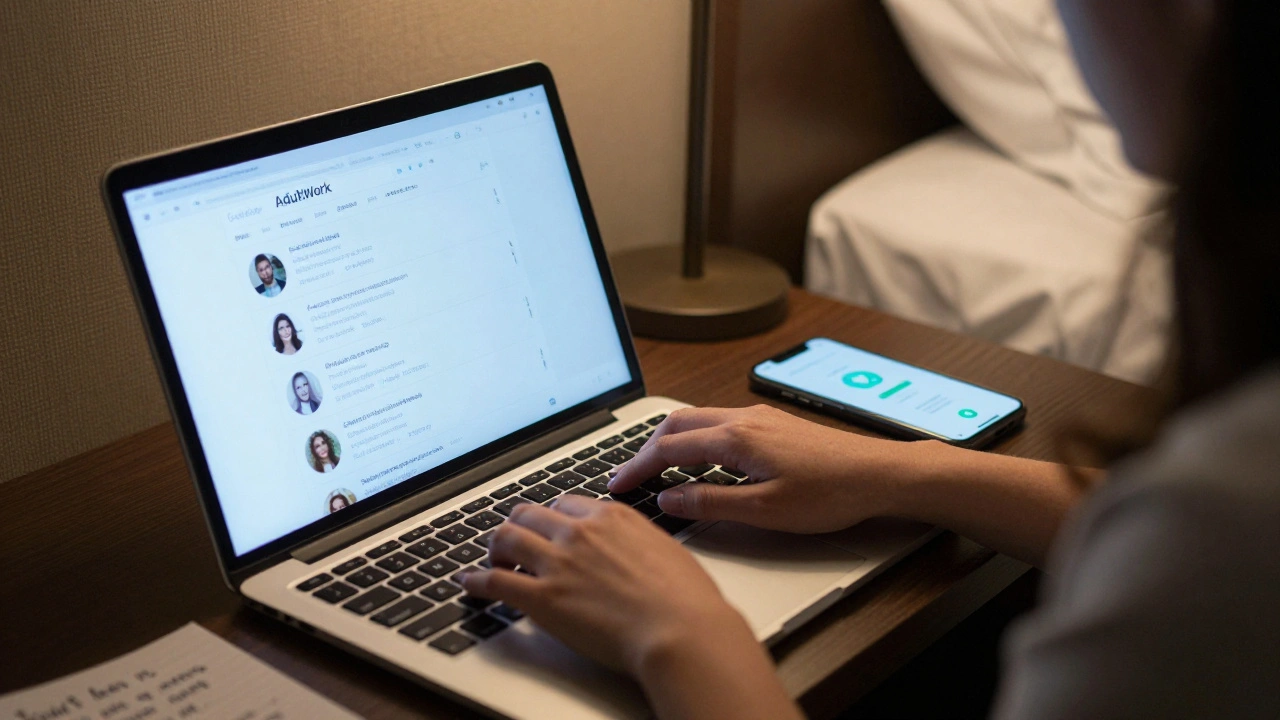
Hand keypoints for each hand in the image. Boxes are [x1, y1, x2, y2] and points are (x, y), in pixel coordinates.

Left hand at [460, 495, 753, 676]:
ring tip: (493, 561)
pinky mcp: (542, 597)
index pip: (564, 503)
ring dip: (495, 548)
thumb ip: (637, 541)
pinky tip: (470, 584)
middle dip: (518, 526)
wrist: (681, 630)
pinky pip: (495, 580)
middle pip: (529, 513)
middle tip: (514, 542)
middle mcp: (580, 532)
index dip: (551, 518)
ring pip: (506, 537)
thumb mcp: (665, 549)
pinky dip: (476, 580)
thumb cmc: (686, 600)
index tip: (546, 528)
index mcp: (611, 516)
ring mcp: (558, 563)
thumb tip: (631, 547)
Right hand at [608, 405, 945, 533]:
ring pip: (698, 419)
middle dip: (645, 448)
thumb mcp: (765, 511)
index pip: (669, 449)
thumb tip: (669, 500)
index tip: (617, 485)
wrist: (880, 474)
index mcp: (735, 437)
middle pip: (676, 424)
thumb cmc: (830, 494)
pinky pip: (719, 422)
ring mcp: (759, 417)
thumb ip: (711, 503)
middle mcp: (743, 418)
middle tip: (627, 475)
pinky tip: (700, 460)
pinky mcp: (772, 424)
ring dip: (670, 440)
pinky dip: (695, 438)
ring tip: (654, 468)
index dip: (636, 468)